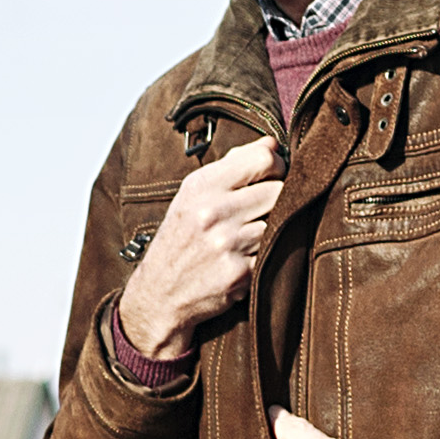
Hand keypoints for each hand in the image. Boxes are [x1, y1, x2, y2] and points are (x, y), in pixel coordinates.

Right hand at [117, 138, 276, 365]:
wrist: (160, 294)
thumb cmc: (181, 239)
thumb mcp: (193, 196)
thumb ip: (232, 167)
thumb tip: (270, 144)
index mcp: (201, 186)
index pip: (263, 159)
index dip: (277, 165)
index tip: (273, 175)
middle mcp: (212, 212)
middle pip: (279, 190)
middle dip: (279, 198)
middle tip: (265, 209)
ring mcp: (227, 244)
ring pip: (279, 222)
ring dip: (272, 228)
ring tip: (249, 236)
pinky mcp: (239, 272)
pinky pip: (272, 252)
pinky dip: (264, 254)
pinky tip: (245, 257)